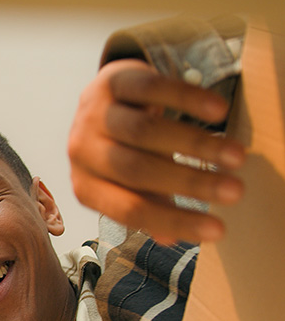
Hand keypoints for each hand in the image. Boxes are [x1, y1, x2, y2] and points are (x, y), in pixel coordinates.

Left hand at [68, 59, 246, 244]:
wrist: (102, 100)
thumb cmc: (121, 150)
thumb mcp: (128, 184)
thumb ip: (149, 206)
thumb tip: (170, 239)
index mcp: (86, 187)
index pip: (130, 210)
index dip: (174, 220)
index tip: (219, 230)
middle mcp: (83, 152)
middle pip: (137, 170)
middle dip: (190, 183)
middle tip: (236, 192)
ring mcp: (93, 115)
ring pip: (145, 131)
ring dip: (195, 144)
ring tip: (236, 156)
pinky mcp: (111, 81)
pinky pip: (152, 89)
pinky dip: (187, 100)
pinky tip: (219, 111)